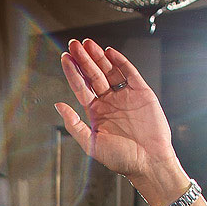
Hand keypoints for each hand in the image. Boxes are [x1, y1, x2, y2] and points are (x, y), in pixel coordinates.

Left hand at [53, 40, 185, 205]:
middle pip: (93, 75)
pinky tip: (109, 52)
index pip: (81, 86)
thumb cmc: (120, 158)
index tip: (65, 57)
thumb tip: (58, 105)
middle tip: (74, 44)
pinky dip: (120, 61)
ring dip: (98, 57)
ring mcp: (125, 95)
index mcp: (95, 112)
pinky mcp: (141, 92)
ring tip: (88, 43)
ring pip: (109, 71)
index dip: (73, 72)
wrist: (148, 162)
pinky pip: (129, 73)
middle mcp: (109, 101)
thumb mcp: (91, 143)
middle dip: (83, 59)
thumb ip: (74, 124)